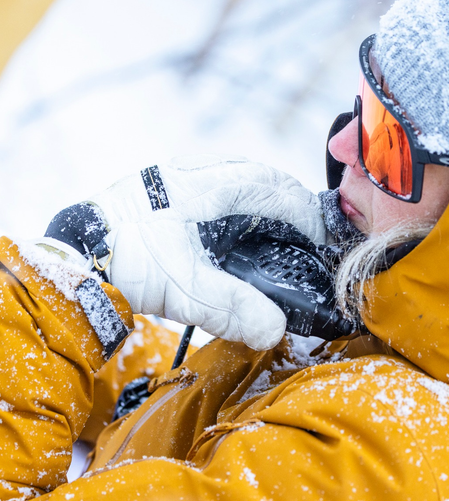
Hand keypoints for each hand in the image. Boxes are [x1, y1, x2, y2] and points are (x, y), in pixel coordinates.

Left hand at [45, 155, 325, 349]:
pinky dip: (242, 196)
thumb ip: (232, 309)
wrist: (78, 252)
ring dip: (266, 195)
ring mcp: (182, 173)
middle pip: (262, 174)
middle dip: (290, 200)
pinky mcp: (169, 183)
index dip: (304, 214)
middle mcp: (198, 171)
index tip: (318, 238)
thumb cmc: (130, 262)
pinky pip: (221, 179)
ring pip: (241, 172)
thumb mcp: (183, 290)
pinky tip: (239, 222)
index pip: (274, 189)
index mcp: (209, 186)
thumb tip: (275, 330)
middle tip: (304, 231)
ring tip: (278, 225)